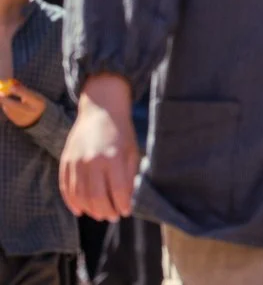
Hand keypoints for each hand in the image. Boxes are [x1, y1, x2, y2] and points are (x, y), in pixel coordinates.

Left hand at [0, 80, 45, 129]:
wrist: (40, 116)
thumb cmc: (35, 101)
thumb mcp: (32, 95)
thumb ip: (23, 90)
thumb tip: (12, 83)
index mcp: (39, 103)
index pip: (29, 97)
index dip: (20, 92)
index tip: (11, 87)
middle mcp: (33, 112)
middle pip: (17, 106)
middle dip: (7, 100)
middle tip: (0, 95)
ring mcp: (26, 119)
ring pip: (11, 110)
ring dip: (7, 104)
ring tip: (10, 101)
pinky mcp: (19, 122)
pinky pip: (10, 114)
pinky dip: (8, 109)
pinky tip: (14, 109)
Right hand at [60, 76, 138, 221]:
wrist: (101, 111)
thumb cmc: (121, 133)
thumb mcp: (132, 152)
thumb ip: (129, 176)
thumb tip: (126, 201)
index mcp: (113, 158)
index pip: (117, 190)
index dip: (122, 205)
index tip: (126, 212)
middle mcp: (92, 161)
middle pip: (96, 197)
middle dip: (106, 211)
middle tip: (112, 217)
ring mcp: (76, 161)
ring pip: (79, 195)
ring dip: (90, 209)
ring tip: (100, 214)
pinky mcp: (65, 161)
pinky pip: (65, 187)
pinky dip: (72, 202)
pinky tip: (80, 210)